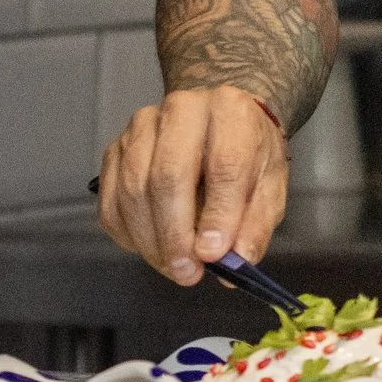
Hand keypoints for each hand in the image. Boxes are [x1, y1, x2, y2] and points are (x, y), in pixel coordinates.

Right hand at [98, 87, 289, 285]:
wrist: (218, 122)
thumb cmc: (246, 153)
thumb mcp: (270, 185)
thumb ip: (256, 223)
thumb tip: (235, 261)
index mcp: (230, 111)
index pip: (224, 163)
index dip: (218, 213)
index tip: (213, 254)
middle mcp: (182, 109)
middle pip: (168, 175)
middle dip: (175, 234)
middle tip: (187, 272)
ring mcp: (142, 127)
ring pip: (133, 189)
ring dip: (151, 240)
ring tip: (174, 267)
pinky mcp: (115, 148)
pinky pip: (111, 200)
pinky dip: (128, 233)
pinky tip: (151, 247)